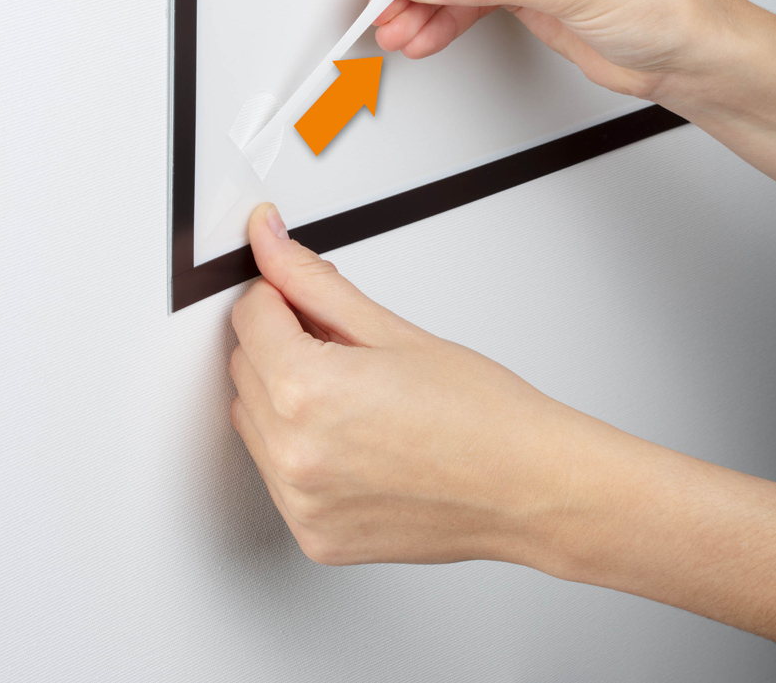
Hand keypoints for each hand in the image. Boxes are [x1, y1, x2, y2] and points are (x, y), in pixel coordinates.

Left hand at [230, 203, 775, 643]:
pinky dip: (300, 447)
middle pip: (245, 367)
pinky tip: (354, 437)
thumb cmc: (482, 412)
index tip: (299, 293)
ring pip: (254, 420)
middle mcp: (294, 455)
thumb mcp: (391, 329)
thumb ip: (313, 282)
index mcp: (309, 392)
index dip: (277, 294)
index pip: (249, 316)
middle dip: (280, 342)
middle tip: (342, 345)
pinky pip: (276, 473)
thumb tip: (269, 242)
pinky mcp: (313, 534)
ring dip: (284, 395)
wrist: (530, 487)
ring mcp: (301, 503)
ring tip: (355, 395)